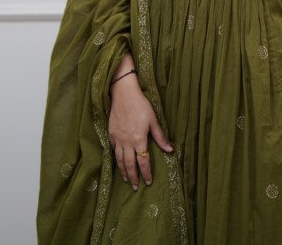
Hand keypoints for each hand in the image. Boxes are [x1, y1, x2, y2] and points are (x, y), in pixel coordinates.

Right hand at [108, 76, 172, 190]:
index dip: (146, 173)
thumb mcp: (153, 120)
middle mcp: (127, 142)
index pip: (143, 161)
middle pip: (129, 165)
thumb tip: (170, 150)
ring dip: (123, 171)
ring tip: (127, 179)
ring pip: (119, 160)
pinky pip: (113, 150)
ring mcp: (118, 139)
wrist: (123, 94)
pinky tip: (118, 162)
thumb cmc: (141, 105)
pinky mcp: (111, 134)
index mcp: (139, 140)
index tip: (148, 182)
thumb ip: (160, 137)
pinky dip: (116, 159)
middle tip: (136, 187)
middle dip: (134, 177)